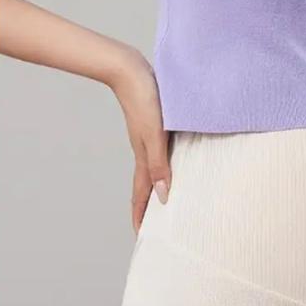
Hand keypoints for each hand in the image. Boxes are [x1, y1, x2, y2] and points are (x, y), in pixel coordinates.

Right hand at [111, 49, 170, 231]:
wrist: (130, 69)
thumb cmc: (144, 99)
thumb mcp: (154, 136)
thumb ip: (159, 165)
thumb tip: (163, 196)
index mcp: (144, 158)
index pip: (141, 195)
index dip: (141, 217)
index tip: (142, 236)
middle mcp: (145, 152)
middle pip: (147, 187)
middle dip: (149, 209)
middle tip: (156, 227)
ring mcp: (148, 140)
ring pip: (153, 171)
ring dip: (157, 188)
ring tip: (168, 202)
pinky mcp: (154, 127)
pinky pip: (159, 155)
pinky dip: (164, 167)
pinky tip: (174, 165)